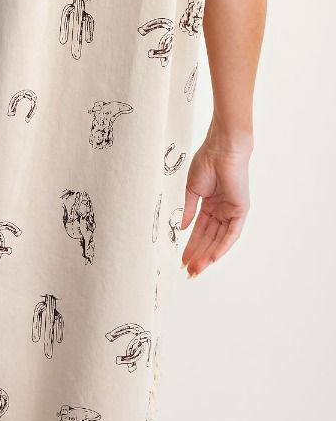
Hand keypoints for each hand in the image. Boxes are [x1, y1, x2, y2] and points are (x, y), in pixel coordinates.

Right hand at [179, 122, 251, 276]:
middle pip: (208, 238)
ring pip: (219, 239)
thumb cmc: (206, 162)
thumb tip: (180, 229)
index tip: (181, 259)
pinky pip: (231, 234)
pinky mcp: (241, 210)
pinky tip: (211, 258)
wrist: (221, 149)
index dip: (190, 245)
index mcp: (209, 204)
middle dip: (198, 255)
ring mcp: (231, 211)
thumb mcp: (191, 190)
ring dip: (207, 255)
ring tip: (196, 269)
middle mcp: (221, 210)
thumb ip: (187, 210)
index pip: (199, 230)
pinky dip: (222, 246)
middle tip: (187, 271)